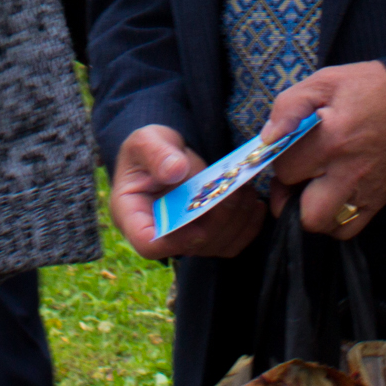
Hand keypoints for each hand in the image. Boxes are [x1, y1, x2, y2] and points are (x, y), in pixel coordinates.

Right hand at [111, 124, 267, 259]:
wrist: (168, 152)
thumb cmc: (150, 147)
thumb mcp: (147, 140)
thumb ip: (157, 153)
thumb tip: (175, 170)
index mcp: (132, 215)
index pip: (149, 242)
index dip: (176, 236)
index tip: (197, 210)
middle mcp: (158, 235)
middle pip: (191, 245)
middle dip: (217, 217)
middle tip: (234, 187)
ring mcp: (184, 240)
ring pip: (215, 246)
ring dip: (236, 219)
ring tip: (245, 189)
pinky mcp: (207, 238)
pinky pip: (230, 244)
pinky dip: (247, 227)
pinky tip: (254, 203)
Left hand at [266, 62, 385, 240]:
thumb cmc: (368, 87)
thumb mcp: (324, 81)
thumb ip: (289, 106)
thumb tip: (267, 138)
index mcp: (331, 140)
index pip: (286, 170)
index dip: (279, 160)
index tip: (286, 149)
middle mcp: (348, 172)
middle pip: (304, 214)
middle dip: (289, 199)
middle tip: (293, 179)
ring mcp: (367, 191)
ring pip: (325, 227)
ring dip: (310, 211)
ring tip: (312, 187)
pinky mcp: (380, 200)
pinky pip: (349, 230)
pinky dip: (335, 220)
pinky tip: (332, 196)